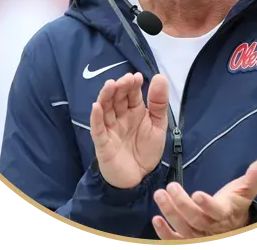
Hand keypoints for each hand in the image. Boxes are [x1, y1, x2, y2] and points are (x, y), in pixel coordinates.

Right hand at [90, 72, 168, 188]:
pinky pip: (97, 128)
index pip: (131, 93)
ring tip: (110, 85)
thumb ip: (159, 103)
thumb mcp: (158, 125)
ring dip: (106, 96)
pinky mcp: (102, 142)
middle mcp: (120, 116)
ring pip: (105, 109)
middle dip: (120, 87)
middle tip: (126, 80)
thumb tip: (160, 77)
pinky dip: (96, 117)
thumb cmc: (147, 150)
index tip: (137, 77)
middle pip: (117, 98)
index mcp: (134, 111)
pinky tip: (96, 106)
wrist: (139, 180)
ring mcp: (110, 128)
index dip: (133, 84)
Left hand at [152, 158, 256, 239]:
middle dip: (182, 204)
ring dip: (170, 213)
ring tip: (159, 195)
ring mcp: (199, 235)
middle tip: (171, 187)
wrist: (235, 224)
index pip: (216, 211)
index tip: (197, 194)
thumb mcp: (247, 189)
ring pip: (183, 228)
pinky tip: (155, 219)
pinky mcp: (189, 238)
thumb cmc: (237, 203)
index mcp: (225, 214)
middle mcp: (211, 228)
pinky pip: (176, 240)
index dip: (207, 204)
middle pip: (195, 219)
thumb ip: (253, 176)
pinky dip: (165, 233)